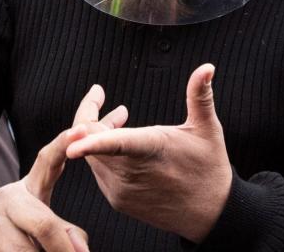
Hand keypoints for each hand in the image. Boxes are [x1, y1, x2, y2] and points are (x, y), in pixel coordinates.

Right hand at [0, 128, 89, 251]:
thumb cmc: (7, 226)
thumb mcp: (34, 218)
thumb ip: (62, 230)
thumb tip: (82, 251)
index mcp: (27, 188)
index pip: (47, 161)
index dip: (63, 145)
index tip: (81, 130)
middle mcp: (5, 198)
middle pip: (44, 225)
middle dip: (62, 251)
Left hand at [66, 64, 231, 242]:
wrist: (210, 215)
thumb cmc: (209, 168)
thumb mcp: (208, 128)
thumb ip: (200, 95)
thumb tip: (207, 67)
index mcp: (151, 150)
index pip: (116, 145)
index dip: (93, 143)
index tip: (73, 144)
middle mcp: (130, 174)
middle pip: (89, 140)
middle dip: (89, 113)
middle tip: (99, 94)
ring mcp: (121, 189)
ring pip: (91, 155)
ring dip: (95, 133)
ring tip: (118, 116)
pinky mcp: (117, 200)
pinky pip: (98, 170)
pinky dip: (100, 153)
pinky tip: (118, 144)